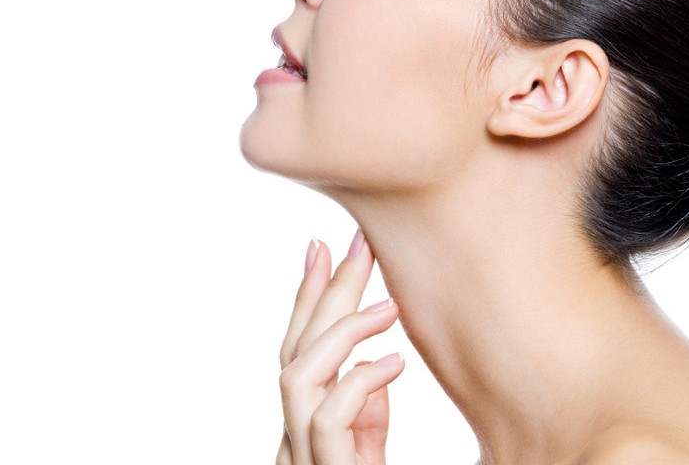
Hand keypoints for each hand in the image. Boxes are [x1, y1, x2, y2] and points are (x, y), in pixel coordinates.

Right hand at [276, 229, 404, 464]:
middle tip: (362, 244)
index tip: (322, 247)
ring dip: (343, 330)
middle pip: (296, 351)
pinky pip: (327, 418)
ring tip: (391, 307)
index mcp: (303, 427)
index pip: (298, 352)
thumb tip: (369, 362)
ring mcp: (302, 458)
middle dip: (327, 291)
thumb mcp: (368, 454)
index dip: (307, 299)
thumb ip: (366, 418)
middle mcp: (293, 439)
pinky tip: (395, 363)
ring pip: (298, 376)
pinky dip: (359, 382)